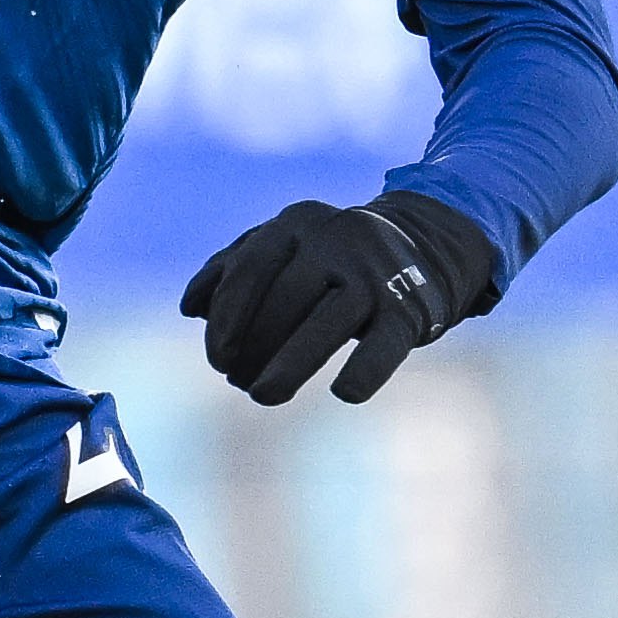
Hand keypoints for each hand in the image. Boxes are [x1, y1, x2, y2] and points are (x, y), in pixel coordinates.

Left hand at [181, 193, 501, 405]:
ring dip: (289, 365)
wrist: (425, 248)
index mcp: (297, 222)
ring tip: (263, 395)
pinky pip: (384, 346)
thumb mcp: (286, 247)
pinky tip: (343, 393)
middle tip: (239, 381)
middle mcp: (337, 239)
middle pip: (284, 299)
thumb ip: (234, 268)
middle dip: (253, 346)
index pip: (250, 269)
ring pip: (328, 322)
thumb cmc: (334, 259)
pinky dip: (364, 372)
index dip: (227, 318)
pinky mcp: (410, 309)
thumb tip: (192, 307)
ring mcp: (376, 272)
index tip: (217, 358)